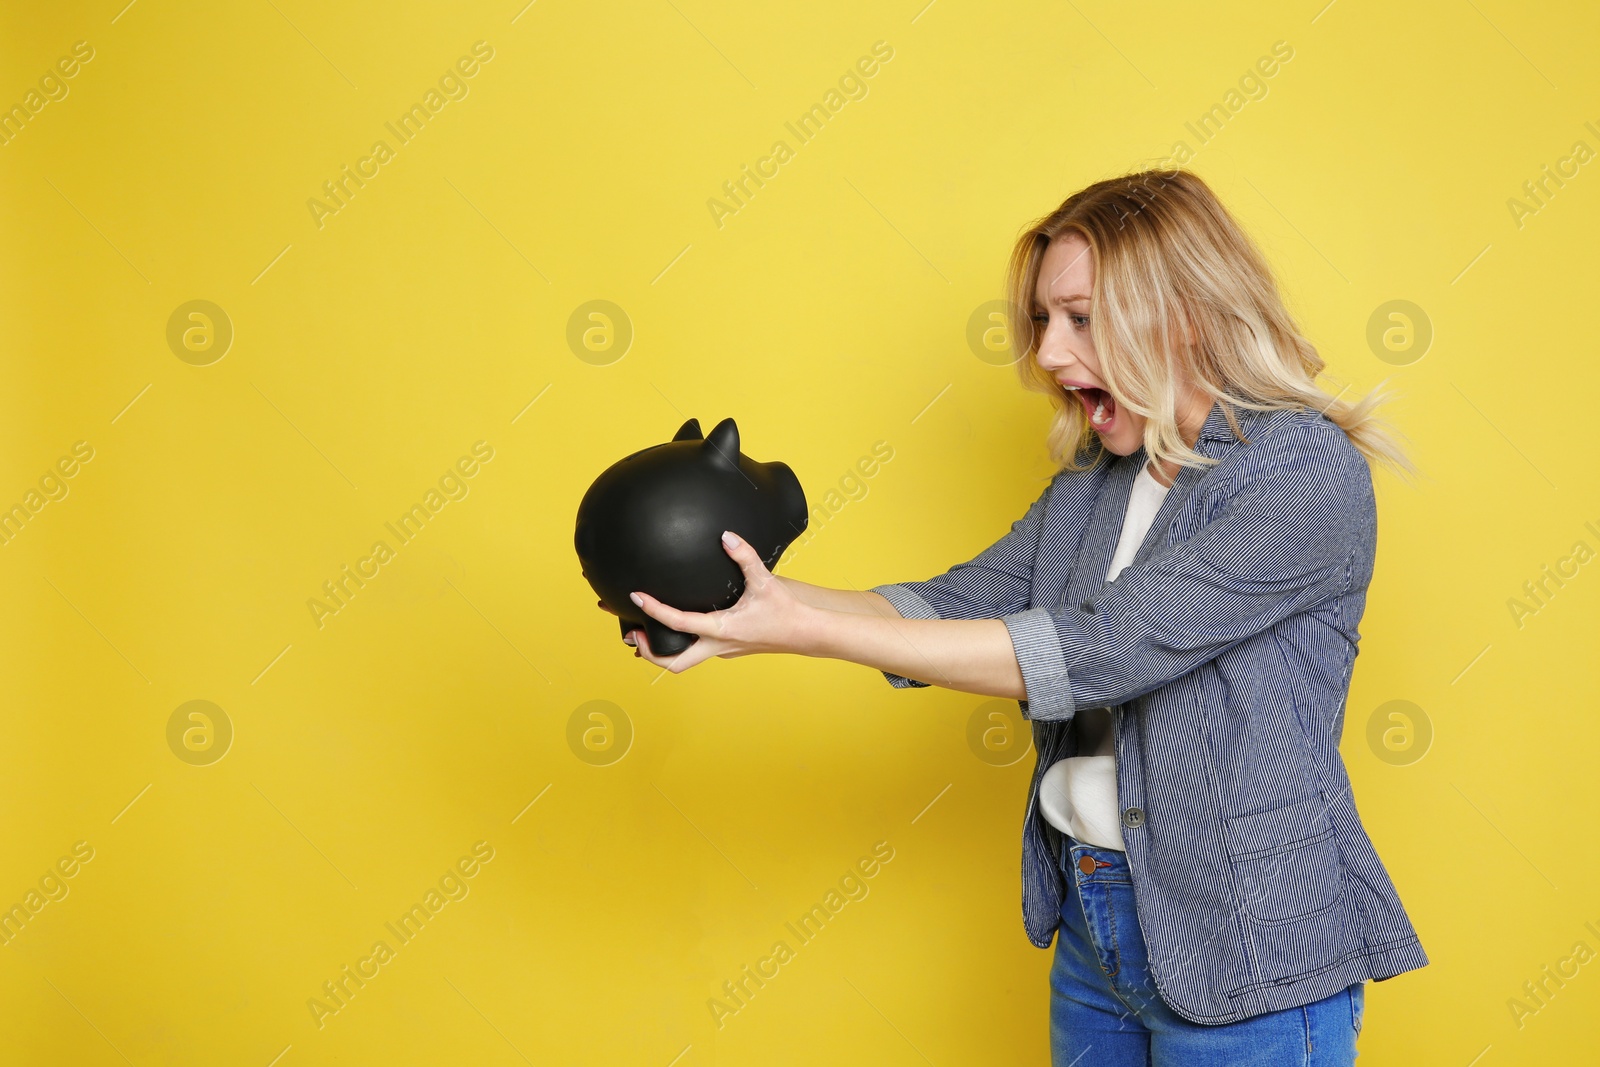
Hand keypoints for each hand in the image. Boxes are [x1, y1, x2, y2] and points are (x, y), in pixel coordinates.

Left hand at [623, 531, 814, 673]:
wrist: (806, 633)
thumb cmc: (785, 610)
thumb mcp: (764, 581)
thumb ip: (744, 556)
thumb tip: (726, 537)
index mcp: (721, 629)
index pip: (678, 623)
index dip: (654, 611)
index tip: (637, 597)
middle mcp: (717, 646)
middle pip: (673, 663)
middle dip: (648, 652)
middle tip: (631, 634)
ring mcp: (722, 651)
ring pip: (684, 660)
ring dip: (662, 651)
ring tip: (643, 634)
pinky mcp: (728, 650)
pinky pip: (697, 651)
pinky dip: (680, 644)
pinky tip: (677, 630)